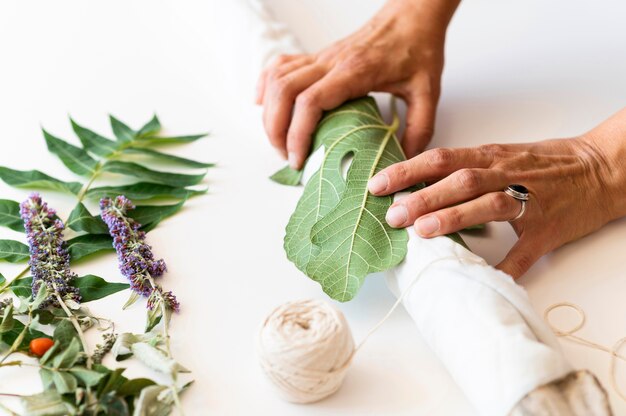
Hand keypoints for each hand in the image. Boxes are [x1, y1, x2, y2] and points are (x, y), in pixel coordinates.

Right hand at [257, 0, 459, 168]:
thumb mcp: (427, 93)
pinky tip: (263, 103)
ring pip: (276, 79)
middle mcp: (330, 62)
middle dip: (276, 129)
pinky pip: (279, 65)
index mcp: (354, 72)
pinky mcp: (317, 55)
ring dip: (269, 112)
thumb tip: (403, 161)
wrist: (412, 16)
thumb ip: (419, 129)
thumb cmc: (417, 49)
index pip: (310, 102)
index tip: (299, 159)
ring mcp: (320, 57)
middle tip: (286, 156)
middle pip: (283, 92)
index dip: (297, 134)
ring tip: (278, 140)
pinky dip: (265, 84)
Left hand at [367, 108, 625, 277]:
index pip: (441, 158)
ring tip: (422, 231)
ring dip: (454, 217)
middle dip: (422, 196)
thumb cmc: (545, 163)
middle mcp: (506, 173)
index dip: (408, 170)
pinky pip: (524, 251)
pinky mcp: (547, 229)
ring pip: (488, 204)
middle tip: (391, 214)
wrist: (601, 168)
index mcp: (491, 155)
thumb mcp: (501, 155)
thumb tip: (416, 184)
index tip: (378, 184)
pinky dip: (503, 266)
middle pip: (460, 180)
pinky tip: (479, 278)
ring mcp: (529, 200)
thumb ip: (463, 167)